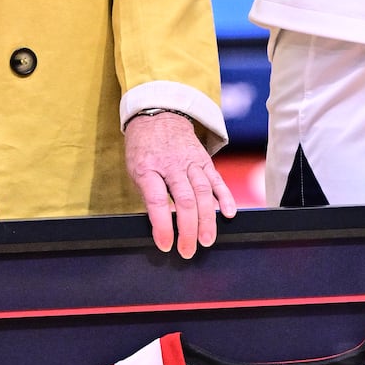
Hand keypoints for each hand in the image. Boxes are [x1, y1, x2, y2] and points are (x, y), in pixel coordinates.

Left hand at [124, 110, 236, 258]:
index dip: (162, 226)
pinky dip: (225, 197)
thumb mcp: (135, 170)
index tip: (165, 245)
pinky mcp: (205, 160)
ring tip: (207, 240)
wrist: (159, 114)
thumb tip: (159, 225)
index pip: (157, 201)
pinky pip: (217, 180)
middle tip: (188, 250)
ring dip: (207, 219)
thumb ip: (149, 194)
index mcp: (148, 169)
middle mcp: (172, 165)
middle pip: (184, 200)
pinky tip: (229, 213)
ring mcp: (191, 162)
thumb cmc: (144, 148)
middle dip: (188, 229)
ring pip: (203, 192)